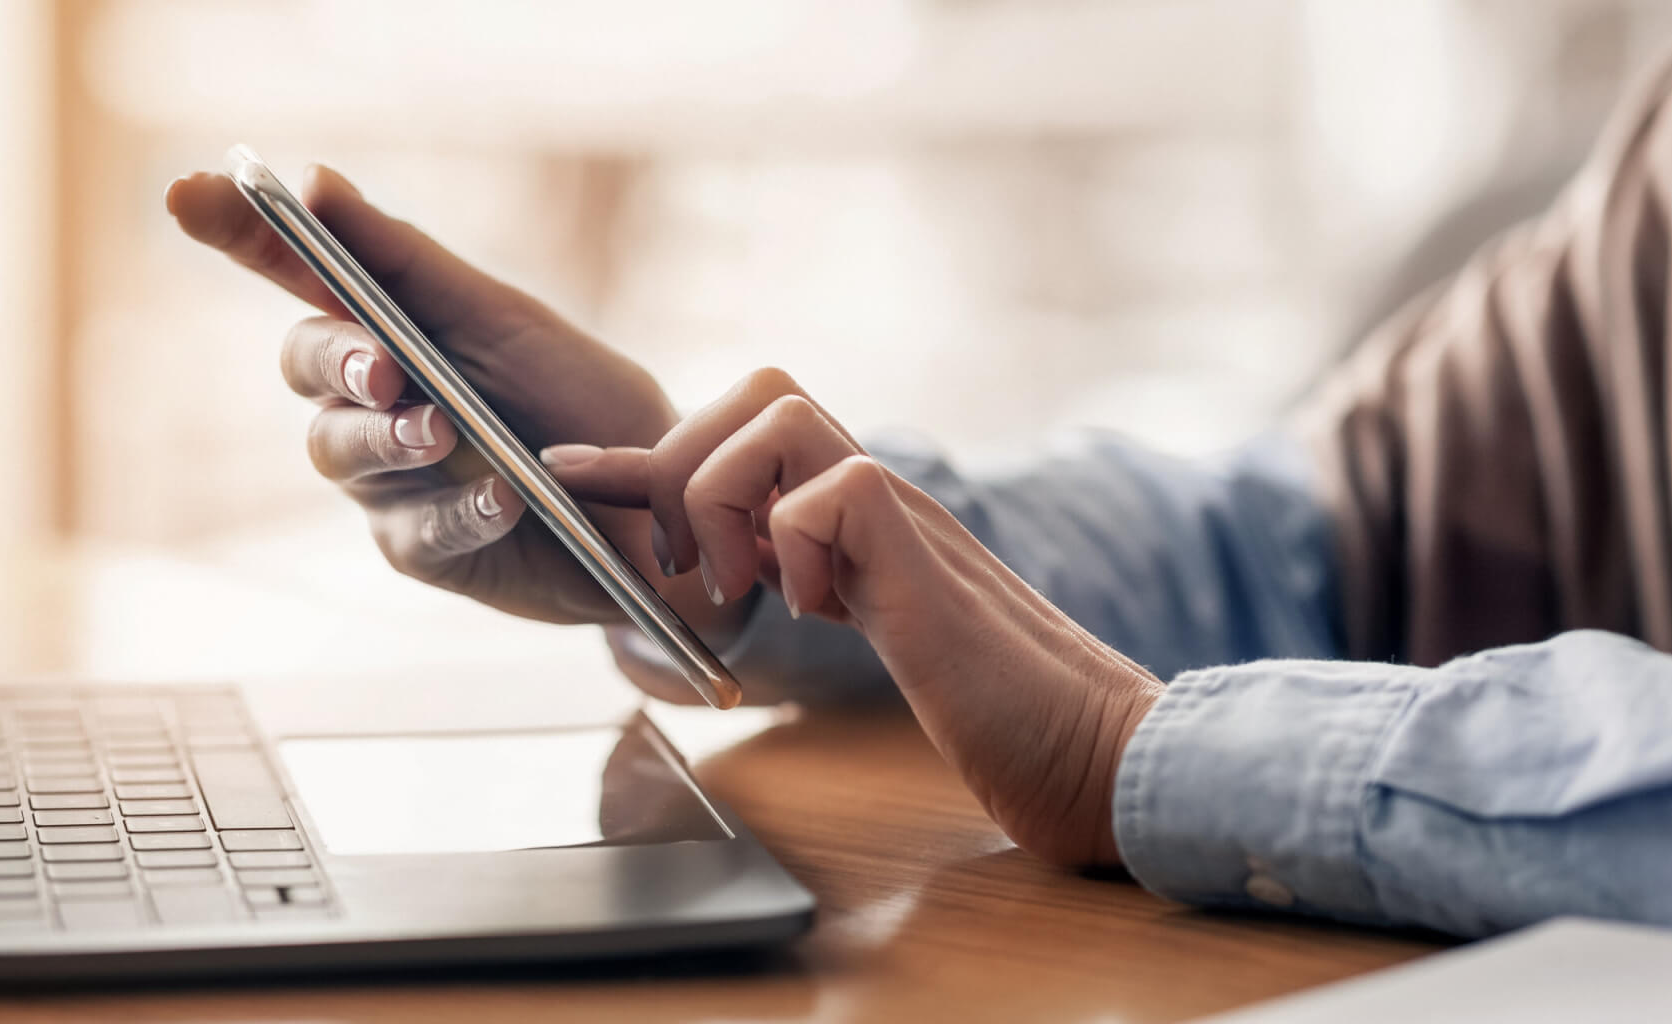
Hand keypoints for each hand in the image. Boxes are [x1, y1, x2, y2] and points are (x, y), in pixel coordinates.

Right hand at [165, 165, 737, 634]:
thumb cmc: (579, 399)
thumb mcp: (500, 318)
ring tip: (445, 431)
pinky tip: (503, 497)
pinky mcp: (422, 548)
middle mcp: (371, 399)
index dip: (236, 230)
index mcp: (386, 323)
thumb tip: (310, 182)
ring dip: (388, 436)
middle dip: (337, 360)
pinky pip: (412, 530)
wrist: (659, 505)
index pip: (291, 268)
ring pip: (338, 452)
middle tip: (387, 367)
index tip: (186, 192)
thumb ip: (402, 260)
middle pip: (304, 366)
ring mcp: (389, 479)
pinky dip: (458, 510)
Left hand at [541, 368, 1165, 865]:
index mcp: (862, 519)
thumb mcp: (888, 636)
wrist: (1102, 754)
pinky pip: (835, 489)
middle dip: (685, 466)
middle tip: (692, 570)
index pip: (742, 446)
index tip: (568, 469)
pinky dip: (797, 548)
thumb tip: (756, 575)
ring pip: (780, 413)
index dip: (642, 454)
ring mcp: (906, 518)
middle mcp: (881, 500)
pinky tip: (826, 614)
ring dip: (727, 499)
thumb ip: (835, 586)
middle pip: (758, 388)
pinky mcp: (925, 556)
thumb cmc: (1004, 715)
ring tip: (748, 587)